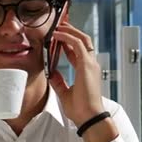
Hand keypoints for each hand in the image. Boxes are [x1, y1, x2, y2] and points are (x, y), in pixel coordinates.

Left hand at [48, 22, 117, 141]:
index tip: (58, 38)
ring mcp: (90, 64)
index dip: (68, 43)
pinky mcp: (87, 65)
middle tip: (59, 25)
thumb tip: (50, 73)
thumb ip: (59, 82)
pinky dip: (67, 37)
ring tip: (58, 26)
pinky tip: (57, 35)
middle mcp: (90, 65)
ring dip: (69, 31)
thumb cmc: (80, 109)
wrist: (88, 117)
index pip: (78, 51)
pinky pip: (77, 44)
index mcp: (86, 71)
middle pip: (83, 41)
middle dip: (71, 31)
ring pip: (82, 39)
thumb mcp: (65, 93)